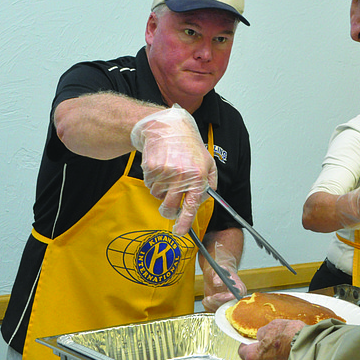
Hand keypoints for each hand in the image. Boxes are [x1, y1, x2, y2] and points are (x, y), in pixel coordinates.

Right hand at [130, 105, 216, 234]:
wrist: (168, 128)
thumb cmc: (189, 146)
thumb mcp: (208, 162)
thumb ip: (210, 182)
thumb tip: (205, 200)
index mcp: (197, 176)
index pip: (191, 205)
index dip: (184, 222)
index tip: (179, 232)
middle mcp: (181, 175)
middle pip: (169, 207)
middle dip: (168, 211)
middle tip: (169, 206)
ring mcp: (164, 172)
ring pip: (157, 196)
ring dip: (161, 191)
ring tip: (168, 174)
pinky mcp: (150, 168)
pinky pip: (149, 185)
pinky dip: (153, 181)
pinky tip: (160, 167)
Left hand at [201, 241, 246, 310]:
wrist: (219, 274)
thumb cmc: (222, 271)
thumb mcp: (220, 269)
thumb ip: (218, 275)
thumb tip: (217, 282)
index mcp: (240, 288)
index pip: (235, 297)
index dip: (225, 298)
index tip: (215, 295)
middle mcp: (236, 297)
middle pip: (227, 306)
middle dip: (217, 303)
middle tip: (208, 298)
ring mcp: (229, 303)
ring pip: (221, 310)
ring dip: (212, 305)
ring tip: (207, 298)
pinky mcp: (222, 306)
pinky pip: (215, 311)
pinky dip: (209, 307)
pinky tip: (207, 300)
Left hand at [239, 319, 305, 359]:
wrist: (311, 350)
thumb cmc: (292, 339)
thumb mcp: (274, 326)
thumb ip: (263, 332)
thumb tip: (262, 335)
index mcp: (253, 357)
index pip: (242, 351)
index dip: (247, 344)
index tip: (251, 341)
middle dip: (262, 352)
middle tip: (271, 343)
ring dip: (273, 359)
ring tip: (284, 348)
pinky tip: (289, 355)